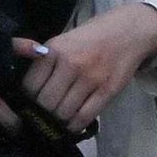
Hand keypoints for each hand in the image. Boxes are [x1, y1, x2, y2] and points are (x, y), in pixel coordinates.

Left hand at [15, 4, 156, 134]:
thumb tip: (27, 92)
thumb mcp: (64, 41)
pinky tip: (72, 123)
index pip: (30, 86)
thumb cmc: (92, 36)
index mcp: (55, 49)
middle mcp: (71, 63)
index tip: (31, 104)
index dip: (28, 99)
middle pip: (45, 103)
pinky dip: (74, 125)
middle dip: (43, 113)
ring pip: (63, 113)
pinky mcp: (107, 90)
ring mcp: (90, 78)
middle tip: (45, 114)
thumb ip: (46, 62)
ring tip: (59, 119)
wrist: (129, 30)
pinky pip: (84, 117)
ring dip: (59, 121)